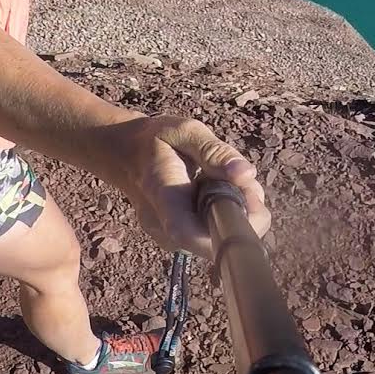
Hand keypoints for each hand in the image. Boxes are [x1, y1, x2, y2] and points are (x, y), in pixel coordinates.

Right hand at [106, 115, 270, 256]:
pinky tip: (216, 191)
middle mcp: (163, 227)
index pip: (190, 234)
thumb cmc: (154, 140)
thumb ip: (214, 151)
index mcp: (162, 196)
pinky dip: (225, 214)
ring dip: (236, 213)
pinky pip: (211, 235)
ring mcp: (169, 238)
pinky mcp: (179, 240)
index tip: (250, 200)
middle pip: (214, 242)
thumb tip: (247, 175)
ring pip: (218, 240)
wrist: (124, 154)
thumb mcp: (184, 131)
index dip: (228, 230)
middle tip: (241, 178)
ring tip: (225, 179)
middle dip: (244, 215)